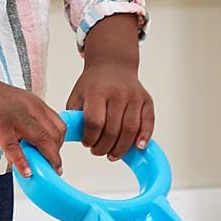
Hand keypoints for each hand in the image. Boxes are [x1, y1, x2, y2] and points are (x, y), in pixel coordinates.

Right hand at [0, 28, 64, 176]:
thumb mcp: (18, 106)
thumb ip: (29, 124)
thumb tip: (35, 148)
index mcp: (36, 105)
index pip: (59, 126)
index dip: (60, 144)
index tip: (56, 157)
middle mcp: (30, 109)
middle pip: (54, 135)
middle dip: (56, 155)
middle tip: (53, 169)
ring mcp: (15, 117)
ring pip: (41, 140)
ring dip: (48, 160)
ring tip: (46, 173)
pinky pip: (14, 147)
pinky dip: (22, 162)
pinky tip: (27, 172)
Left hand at [68, 19, 153, 160]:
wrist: (113, 65)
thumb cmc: (93, 85)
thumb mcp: (77, 96)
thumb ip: (74, 116)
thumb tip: (72, 139)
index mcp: (97, 91)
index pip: (94, 122)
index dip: (90, 138)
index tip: (87, 143)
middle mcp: (117, 93)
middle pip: (113, 129)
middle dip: (104, 147)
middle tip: (98, 152)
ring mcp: (134, 96)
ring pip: (131, 129)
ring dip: (121, 148)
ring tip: (113, 155)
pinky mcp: (146, 100)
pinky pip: (148, 122)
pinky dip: (145, 136)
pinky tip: (138, 147)